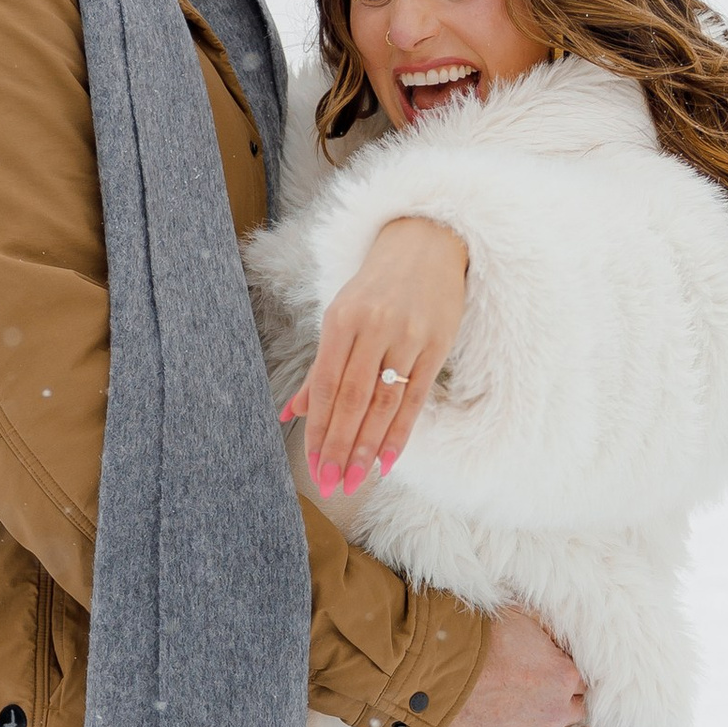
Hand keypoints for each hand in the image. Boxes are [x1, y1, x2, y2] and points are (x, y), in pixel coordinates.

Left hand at [285, 214, 468, 495]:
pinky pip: (416, 398)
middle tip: (330, 484)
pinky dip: (401, 432)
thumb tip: (290, 413)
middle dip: (340, 446)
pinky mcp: (436, 344)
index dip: (319, 430)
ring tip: (353, 480)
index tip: (313, 466)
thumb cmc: (376, 286)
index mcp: (342, 319)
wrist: (427, 242)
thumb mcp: (341, 316)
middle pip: (354, 399)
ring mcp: (407, 336)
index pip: (328, 386)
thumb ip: (320, 369)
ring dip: (368, 447)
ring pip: (384, 403)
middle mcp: (374, 327)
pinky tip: (387, 460)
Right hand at [431, 607, 596, 726]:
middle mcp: (556, 710)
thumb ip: (547, 630)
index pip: (580, 679)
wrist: (433, 671)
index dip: (571, 678)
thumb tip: (561, 635)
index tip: (565, 679)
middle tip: (569, 704)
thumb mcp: (519, 617)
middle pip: (579, 710)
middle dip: (575, 706)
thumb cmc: (470, 642)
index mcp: (563, 674)